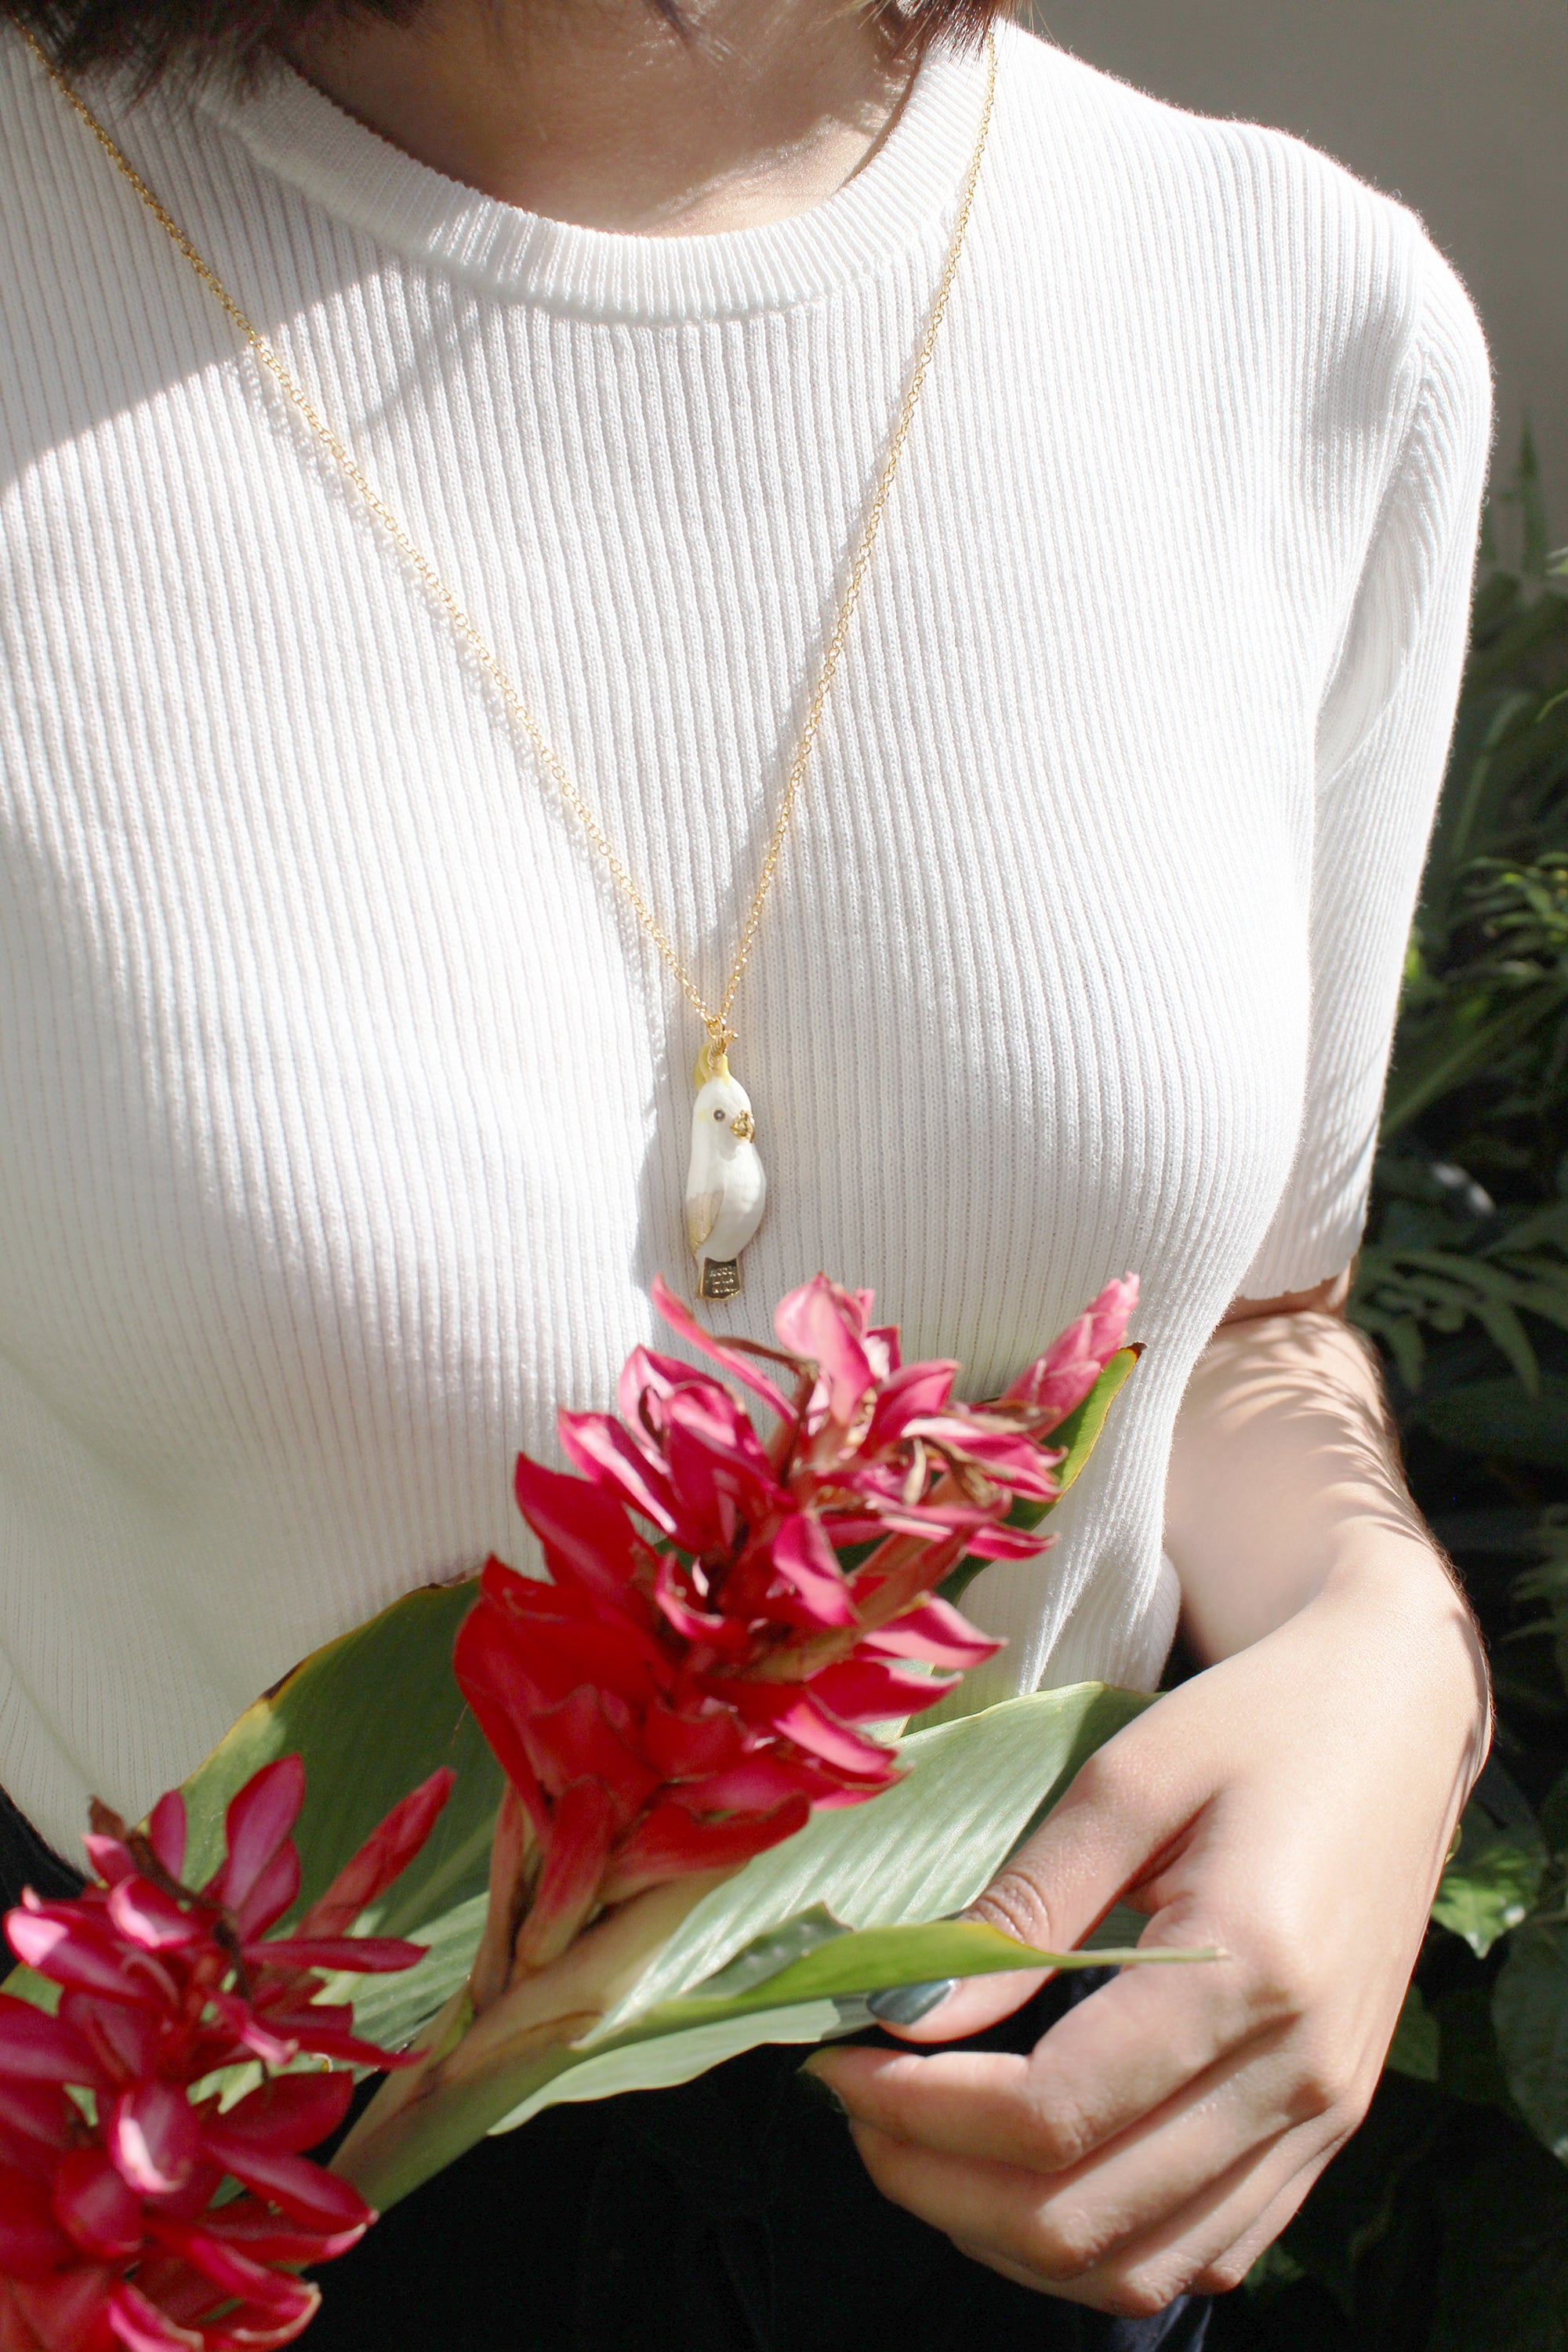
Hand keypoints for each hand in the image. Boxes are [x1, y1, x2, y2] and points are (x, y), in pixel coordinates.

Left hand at [805, 1558, 1484, 2315]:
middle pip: (1081, 2214)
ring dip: (1001, 2234)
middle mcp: (1299, 2076)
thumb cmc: (1259, 1723)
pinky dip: (1092, 2243)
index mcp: (1252, 1971)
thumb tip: (910, 2013)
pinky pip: (1202, 2249)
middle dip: (933, 2180)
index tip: (836, 2056)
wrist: (1397, 1719)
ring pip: (1138, 2266)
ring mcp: (1322, 2118)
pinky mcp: (1326, 2130)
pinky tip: (1021, 2173)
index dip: (919, 2109)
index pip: (1052, 2114)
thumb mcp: (1127, 1779)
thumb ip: (1024, 1905)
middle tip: (852, 2102)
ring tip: (918, 2143)